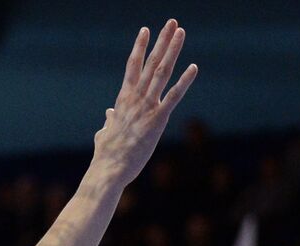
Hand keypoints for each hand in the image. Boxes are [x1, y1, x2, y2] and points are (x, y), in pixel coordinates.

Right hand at [93, 20, 196, 184]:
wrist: (109, 168)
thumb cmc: (107, 155)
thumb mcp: (106, 133)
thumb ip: (108, 121)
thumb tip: (108, 115)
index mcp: (123, 100)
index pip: (132, 66)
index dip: (140, 47)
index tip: (146, 30)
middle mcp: (135, 98)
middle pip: (150, 62)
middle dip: (162, 41)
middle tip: (171, 22)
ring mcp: (146, 107)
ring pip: (161, 72)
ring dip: (172, 50)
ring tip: (180, 32)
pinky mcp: (157, 120)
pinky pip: (174, 96)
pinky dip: (184, 81)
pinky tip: (194, 67)